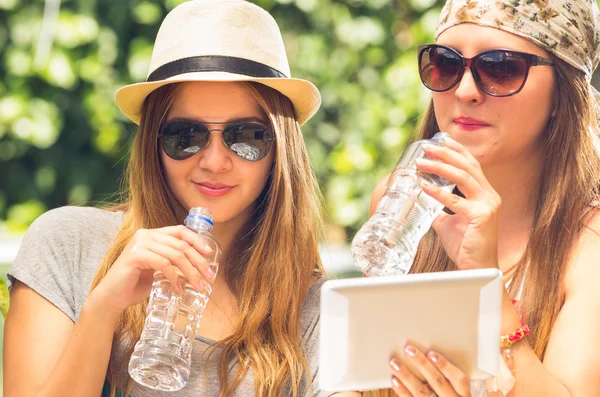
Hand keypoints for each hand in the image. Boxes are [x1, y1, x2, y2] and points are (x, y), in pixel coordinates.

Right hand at [92, 225, 216, 313]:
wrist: (112, 297)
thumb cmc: (136, 284)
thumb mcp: (160, 270)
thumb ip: (175, 263)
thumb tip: (201, 267)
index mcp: (152, 235)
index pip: (180, 231)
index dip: (197, 240)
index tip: (210, 253)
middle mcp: (145, 234)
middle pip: (181, 244)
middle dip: (198, 261)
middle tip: (209, 276)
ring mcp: (139, 243)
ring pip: (175, 255)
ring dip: (190, 272)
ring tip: (198, 286)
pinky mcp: (135, 255)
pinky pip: (163, 264)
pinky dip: (174, 277)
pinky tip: (178, 289)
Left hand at [390, 345, 469, 396]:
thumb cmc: (449, 395)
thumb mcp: (456, 389)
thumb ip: (448, 375)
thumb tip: (429, 353)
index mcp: (463, 394)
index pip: (459, 379)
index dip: (445, 365)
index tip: (431, 353)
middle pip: (437, 382)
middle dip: (422, 364)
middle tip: (409, 350)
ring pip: (421, 391)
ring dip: (406, 375)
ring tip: (395, 363)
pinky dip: (402, 390)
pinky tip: (395, 379)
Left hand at [416, 138, 500, 269]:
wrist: (478, 267)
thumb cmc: (466, 245)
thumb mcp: (449, 222)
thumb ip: (440, 209)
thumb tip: (423, 201)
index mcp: (485, 193)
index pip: (472, 164)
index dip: (456, 150)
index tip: (440, 140)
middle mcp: (489, 195)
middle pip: (468, 165)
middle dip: (446, 153)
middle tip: (426, 147)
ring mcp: (487, 205)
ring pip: (464, 176)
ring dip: (440, 167)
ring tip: (421, 163)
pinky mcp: (481, 216)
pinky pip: (456, 201)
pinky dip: (437, 192)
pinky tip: (423, 187)